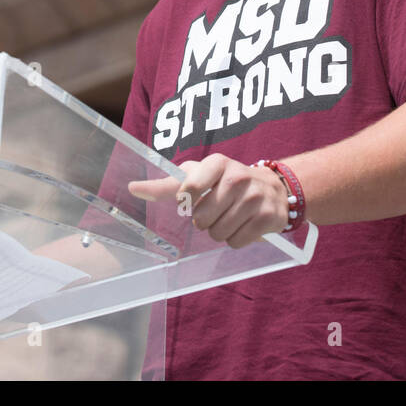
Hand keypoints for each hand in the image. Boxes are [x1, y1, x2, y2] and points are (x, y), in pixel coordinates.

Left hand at [127, 154, 289, 248]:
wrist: (273, 187)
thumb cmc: (225, 182)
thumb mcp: (199, 175)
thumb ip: (167, 184)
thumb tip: (132, 188)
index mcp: (218, 163)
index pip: (189, 186)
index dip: (185, 200)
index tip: (188, 200)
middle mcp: (238, 177)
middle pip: (201, 218)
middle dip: (204, 220)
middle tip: (216, 209)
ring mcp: (255, 197)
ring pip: (219, 233)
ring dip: (219, 231)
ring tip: (230, 216)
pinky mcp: (268, 217)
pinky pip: (236, 242)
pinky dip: (235, 239)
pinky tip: (243, 225)